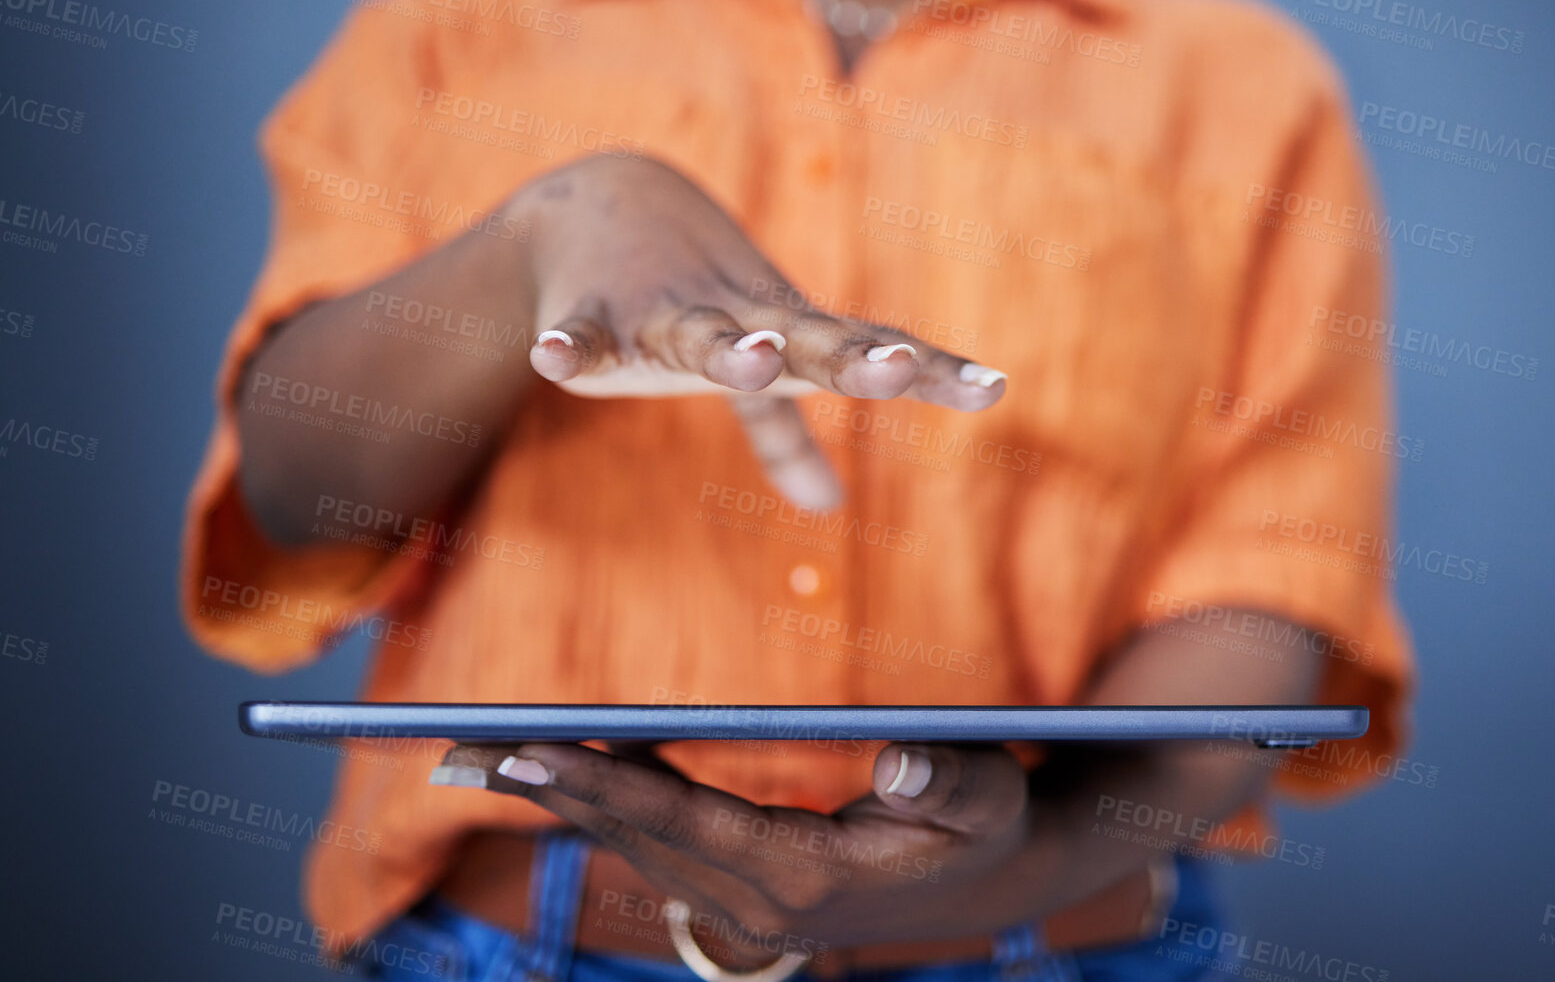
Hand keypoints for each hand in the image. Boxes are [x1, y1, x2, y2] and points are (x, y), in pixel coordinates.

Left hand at [432, 740, 1054, 952]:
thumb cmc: (987, 825)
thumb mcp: (990, 795)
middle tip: (460, 753)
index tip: (527, 752)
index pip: (682, 822)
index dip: (603, 785)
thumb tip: (904, 760)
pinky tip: (572, 771)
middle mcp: (762, 903)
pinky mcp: (746, 892)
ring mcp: (750, 906)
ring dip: (565, 798)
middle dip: (550, 791)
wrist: (991, 881)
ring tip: (488, 757)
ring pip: (637, 844)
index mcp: (805, 879)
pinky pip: (659, 844)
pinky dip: (608, 805)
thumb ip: (949, 779)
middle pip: (636, 836)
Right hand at [511, 155, 1007, 507]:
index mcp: (782, 332)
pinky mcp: (588, 315)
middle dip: (845, 356)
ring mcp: (661, 313)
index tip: (992, 388)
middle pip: (800, 339)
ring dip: (727, 346)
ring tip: (752, 358)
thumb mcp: (741, 368)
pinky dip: (567, 346)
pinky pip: (579, 335)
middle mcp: (735, 317)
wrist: (592, 202)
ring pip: (697, 331)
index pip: (866, 350)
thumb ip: (784, 434)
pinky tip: (551, 356)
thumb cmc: (688, 295)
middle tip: (887, 370)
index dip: (929, 370)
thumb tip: (832, 506)